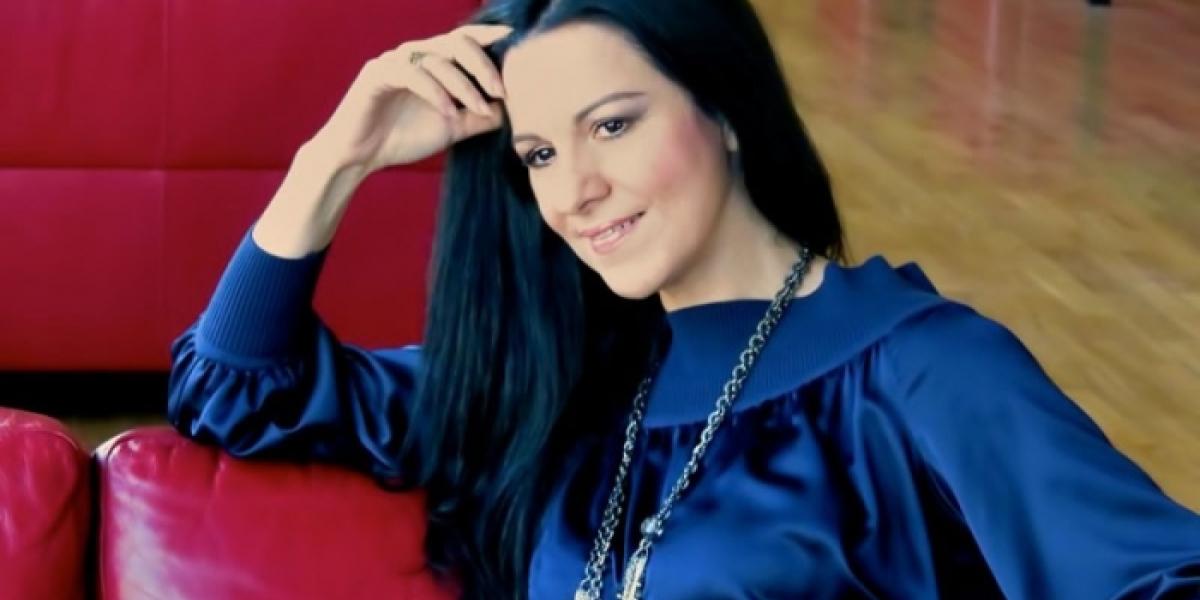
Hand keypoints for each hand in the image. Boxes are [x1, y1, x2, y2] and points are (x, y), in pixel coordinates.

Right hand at [303, 24, 512, 175]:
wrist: (361, 156)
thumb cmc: (403, 138)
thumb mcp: (452, 128)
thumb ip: (479, 117)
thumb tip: (511, 109)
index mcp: (432, 61)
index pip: (464, 39)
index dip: (488, 36)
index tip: (513, 40)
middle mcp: (415, 54)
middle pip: (457, 43)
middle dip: (483, 66)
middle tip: (501, 91)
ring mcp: (395, 61)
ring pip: (437, 59)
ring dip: (463, 85)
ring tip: (479, 109)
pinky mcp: (378, 74)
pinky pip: (413, 74)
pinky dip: (436, 93)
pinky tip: (449, 113)